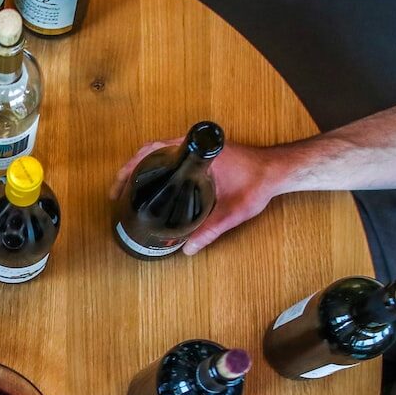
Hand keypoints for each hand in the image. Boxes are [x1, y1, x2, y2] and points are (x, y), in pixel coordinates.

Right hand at [111, 136, 289, 254]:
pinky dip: (156, 167)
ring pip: (158, 152)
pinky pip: (170, 156)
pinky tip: (152, 185)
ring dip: (141, 167)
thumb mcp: (233, 210)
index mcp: (196, 152)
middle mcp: (192, 145)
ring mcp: (195, 149)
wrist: (278, 170)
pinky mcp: (200, 155)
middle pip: (150, 151)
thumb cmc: (259, 183)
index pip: (154, 150)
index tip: (120, 183)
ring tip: (128, 190)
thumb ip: (211, 230)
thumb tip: (187, 249)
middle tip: (117, 192)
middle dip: (130, 170)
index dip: (132, 165)